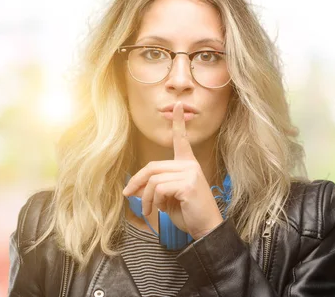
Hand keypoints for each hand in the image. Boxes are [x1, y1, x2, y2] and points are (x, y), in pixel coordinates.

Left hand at [122, 101, 223, 239]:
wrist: (206, 228)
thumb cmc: (188, 214)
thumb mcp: (167, 199)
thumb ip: (155, 188)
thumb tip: (134, 187)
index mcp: (188, 165)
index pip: (182, 140)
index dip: (179, 122)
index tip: (177, 105)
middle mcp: (190, 165)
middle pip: (153, 166)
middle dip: (137, 181)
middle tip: (128, 195)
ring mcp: (190, 173)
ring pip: (154, 180)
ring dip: (146, 198)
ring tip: (149, 209)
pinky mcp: (188, 184)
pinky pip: (159, 189)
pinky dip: (153, 201)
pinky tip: (160, 209)